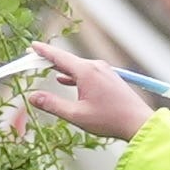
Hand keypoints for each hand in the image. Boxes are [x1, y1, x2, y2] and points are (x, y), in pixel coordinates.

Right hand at [16, 40, 152, 146]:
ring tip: (46, 67)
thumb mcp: (76, 115)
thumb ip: (53, 105)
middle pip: (67, 60)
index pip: (59, 57)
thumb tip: (33, 97)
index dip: (43, 51)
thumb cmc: (110, 120)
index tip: (31, 46)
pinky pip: (86, 72)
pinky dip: (73, 74)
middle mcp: (96, 66)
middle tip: (34, 57)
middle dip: (50, 59)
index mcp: (86, 71)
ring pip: (77, 66)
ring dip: (61, 67)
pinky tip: (65, 79)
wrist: (138, 123)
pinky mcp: (109, 78)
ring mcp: (104, 71)